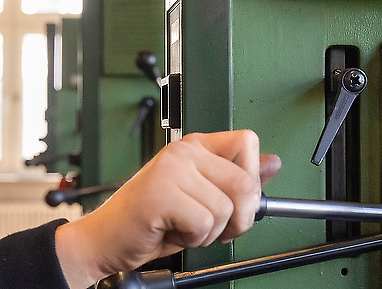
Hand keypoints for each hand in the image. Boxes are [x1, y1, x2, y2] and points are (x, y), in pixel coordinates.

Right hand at [54, 130, 281, 287]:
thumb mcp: (201, 198)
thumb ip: (235, 180)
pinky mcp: (161, 194)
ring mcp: (171, 170)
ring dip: (211, 232)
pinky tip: (173, 231)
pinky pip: (204, 222)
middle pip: (245, 183)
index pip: (247, 143)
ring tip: (185, 227)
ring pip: (226, 208)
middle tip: (211, 226)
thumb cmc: (150, 220)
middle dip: (238, 218)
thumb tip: (274, 163)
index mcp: (195, 147)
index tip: (233, 199)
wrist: (107, 239)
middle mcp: (183, 152)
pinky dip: (194, 238)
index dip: (250, 179)